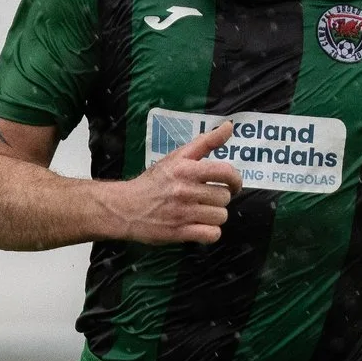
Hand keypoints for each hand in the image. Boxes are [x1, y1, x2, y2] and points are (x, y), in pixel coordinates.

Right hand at [111, 120, 242, 244]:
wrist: (126, 207)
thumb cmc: (154, 181)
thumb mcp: (177, 156)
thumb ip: (206, 142)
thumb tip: (230, 126)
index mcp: (186, 169)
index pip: (225, 172)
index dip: (235, 180)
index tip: (232, 185)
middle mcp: (185, 190)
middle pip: (224, 197)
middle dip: (219, 198)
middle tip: (207, 198)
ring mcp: (182, 213)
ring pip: (220, 216)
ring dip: (215, 216)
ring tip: (202, 212)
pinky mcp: (179, 232)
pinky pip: (212, 235)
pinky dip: (210, 232)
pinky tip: (201, 226)